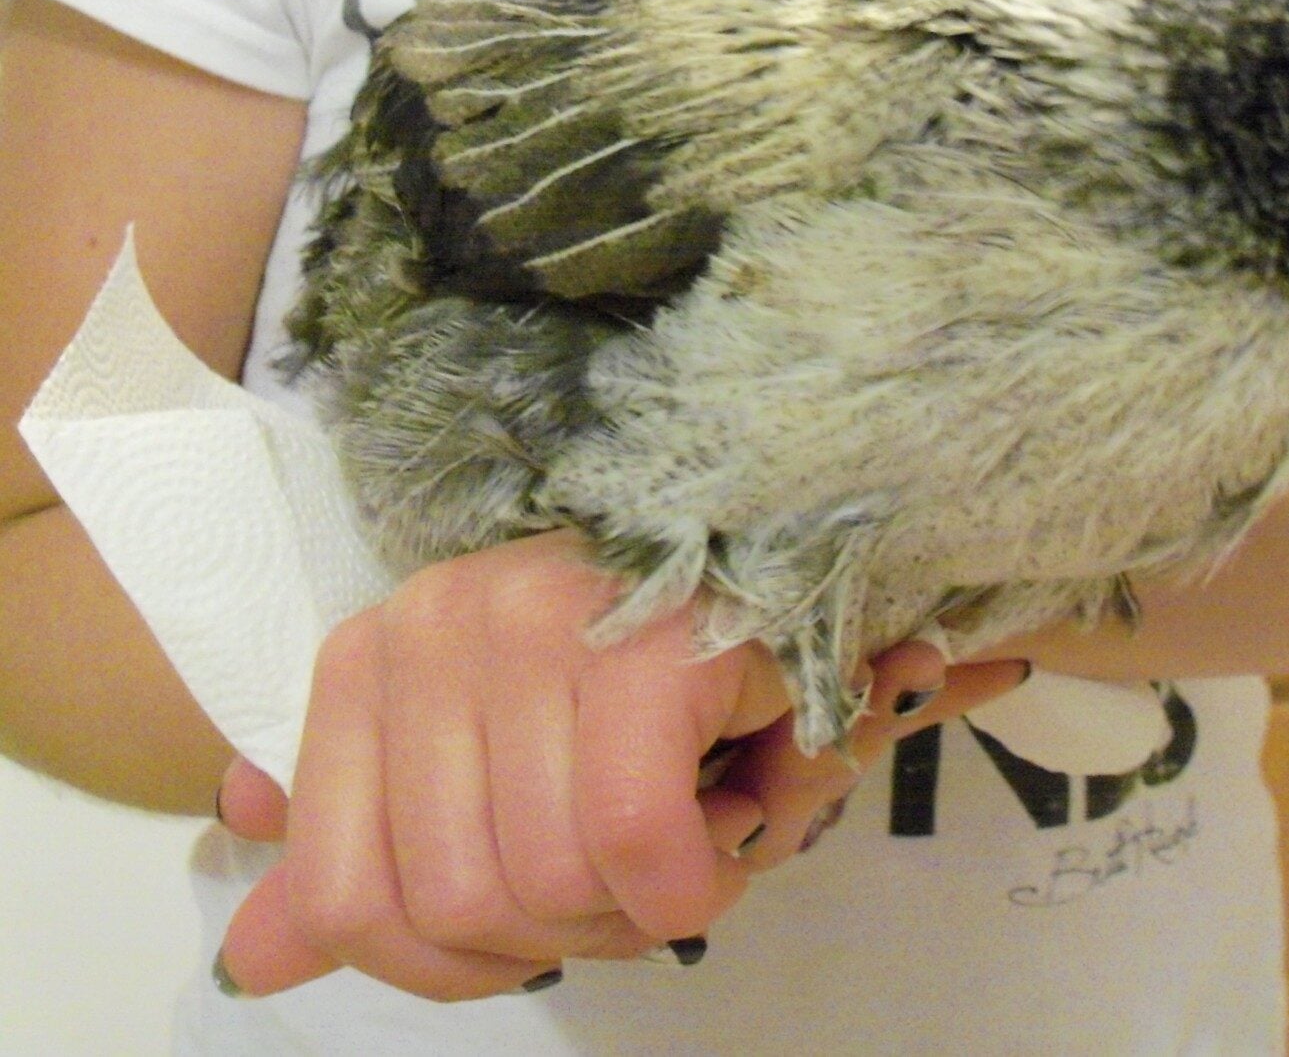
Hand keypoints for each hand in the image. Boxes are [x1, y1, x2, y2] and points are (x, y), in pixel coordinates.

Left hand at [214, 531, 1025, 1000]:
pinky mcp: (641, 643)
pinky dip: (690, 880)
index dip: (457, 963)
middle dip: (575, 935)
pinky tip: (727, 831)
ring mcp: (531, 621)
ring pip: (549, 882)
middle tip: (646, 877)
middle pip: (461, 907)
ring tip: (693, 836)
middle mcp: (431, 627)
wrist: (792, 563)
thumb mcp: (501, 770)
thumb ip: (378, 861)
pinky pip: (633, 839)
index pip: (349, 901)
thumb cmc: (651, 673)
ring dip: (644, 909)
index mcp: (373, 659)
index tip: (554, 915)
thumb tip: (257, 961)